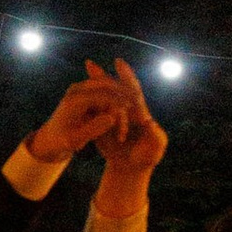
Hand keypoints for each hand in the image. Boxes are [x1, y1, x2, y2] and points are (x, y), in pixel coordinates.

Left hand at [26, 70, 129, 167]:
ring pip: (106, 84)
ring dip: (120, 90)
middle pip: (105, 84)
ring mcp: (80, 89)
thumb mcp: (75, 140)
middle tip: (138, 99)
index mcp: (74, 100)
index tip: (133, 108)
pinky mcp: (85, 92)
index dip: (119, 101)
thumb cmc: (61, 142)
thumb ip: (93, 129)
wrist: (50, 138)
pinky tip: (127, 102)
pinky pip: (103, 88)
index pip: (102, 95)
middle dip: (122, 90)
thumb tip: (112, 117)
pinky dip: (115, 93)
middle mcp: (77, 90)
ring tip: (135, 100)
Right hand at [94, 57, 166, 184]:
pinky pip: (95, 110)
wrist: (132, 168)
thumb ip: (155, 135)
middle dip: (103, 76)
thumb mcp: (154, 148)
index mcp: (139, 112)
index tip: (118, 63)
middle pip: (114, 88)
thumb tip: (150, 122)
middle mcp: (125, 110)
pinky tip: (76, 92)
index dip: (126, 75)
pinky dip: (87, 99)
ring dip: (95, 82)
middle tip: (90, 64)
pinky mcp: (103, 125)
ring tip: (86, 67)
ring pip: (103, 96)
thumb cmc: (147, 158)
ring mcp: (113, 116)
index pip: (133, 90)